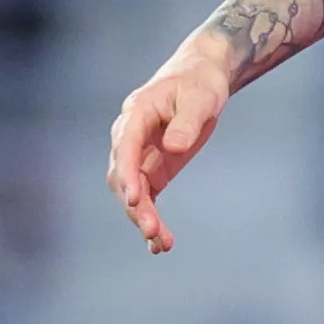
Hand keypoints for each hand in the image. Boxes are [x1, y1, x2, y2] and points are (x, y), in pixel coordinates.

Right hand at [105, 35, 235, 254]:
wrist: (201, 79)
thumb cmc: (199, 83)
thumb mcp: (200, 97)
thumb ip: (187, 121)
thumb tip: (174, 147)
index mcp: (136, 114)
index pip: (125, 146)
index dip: (127, 173)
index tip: (136, 198)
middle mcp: (129, 137)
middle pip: (123, 176)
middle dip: (136, 206)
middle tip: (153, 231)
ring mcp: (138, 156)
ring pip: (131, 193)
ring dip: (143, 219)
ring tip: (161, 244)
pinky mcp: (150, 170)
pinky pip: (146, 199)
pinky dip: (151, 220)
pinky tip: (160, 244)